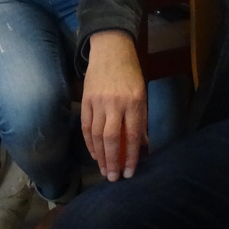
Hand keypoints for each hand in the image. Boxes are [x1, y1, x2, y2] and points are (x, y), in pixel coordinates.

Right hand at [81, 30, 148, 180]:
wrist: (111, 50)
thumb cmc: (131, 73)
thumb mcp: (142, 94)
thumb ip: (141, 120)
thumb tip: (142, 146)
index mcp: (134, 102)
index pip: (132, 135)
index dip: (131, 156)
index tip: (130, 173)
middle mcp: (115, 103)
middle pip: (111, 138)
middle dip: (113, 161)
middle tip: (113, 178)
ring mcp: (98, 102)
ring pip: (97, 134)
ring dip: (100, 156)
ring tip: (104, 170)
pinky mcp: (86, 100)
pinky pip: (86, 126)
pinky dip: (89, 142)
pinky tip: (94, 154)